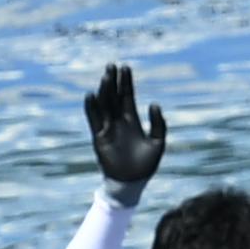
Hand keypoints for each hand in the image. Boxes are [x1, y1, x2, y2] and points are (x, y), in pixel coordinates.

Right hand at [85, 61, 165, 196]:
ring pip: (104, 105)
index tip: (125, 67)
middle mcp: (118, 122)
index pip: (127, 97)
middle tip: (112, 65)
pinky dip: (91, 108)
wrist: (131, 183)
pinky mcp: (99, 138)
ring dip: (104, 91)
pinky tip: (91, 95)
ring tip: (105, 76)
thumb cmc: (146, 166)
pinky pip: (94, 120)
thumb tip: (154, 104)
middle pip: (114, 97)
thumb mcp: (158, 142)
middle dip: (113, 81)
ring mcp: (107, 129)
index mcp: (132, 121)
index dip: (126, 83)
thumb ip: (158, 124)